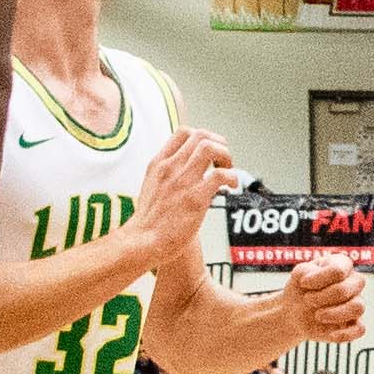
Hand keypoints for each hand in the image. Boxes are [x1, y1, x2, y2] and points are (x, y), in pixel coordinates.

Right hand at [141, 127, 232, 248]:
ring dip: (226, 156)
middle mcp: (170, 167)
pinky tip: (231, 188)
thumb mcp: (152, 186)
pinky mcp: (195, 198)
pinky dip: (232, 177)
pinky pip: (221, 175)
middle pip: (200, 134)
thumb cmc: (149, 221)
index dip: (203, 137)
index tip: (210, 153)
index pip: (184, 131)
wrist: (141, 242)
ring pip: (210, 147)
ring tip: (228, 171)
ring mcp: (182, 181)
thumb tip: (187, 171)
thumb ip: (167, 175)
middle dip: (219, 144)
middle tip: (222, 162)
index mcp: (159, 163)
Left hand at [274, 262, 371, 349]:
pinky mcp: (355, 324)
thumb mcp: (299, 275)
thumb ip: (309, 272)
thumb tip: (324, 289)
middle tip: (307, 300)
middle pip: (346, 289)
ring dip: (334, 314)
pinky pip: (360, 329)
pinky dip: (345, 333)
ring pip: (358, 307)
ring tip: (317, 316)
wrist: (294, 311)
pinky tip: (329, 334)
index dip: (319, 279)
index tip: (302, 283)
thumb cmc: (300, 289)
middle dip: (323, 297)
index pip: (338, 271)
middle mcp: (354, 282)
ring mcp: (357, 303)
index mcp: (343, 265)